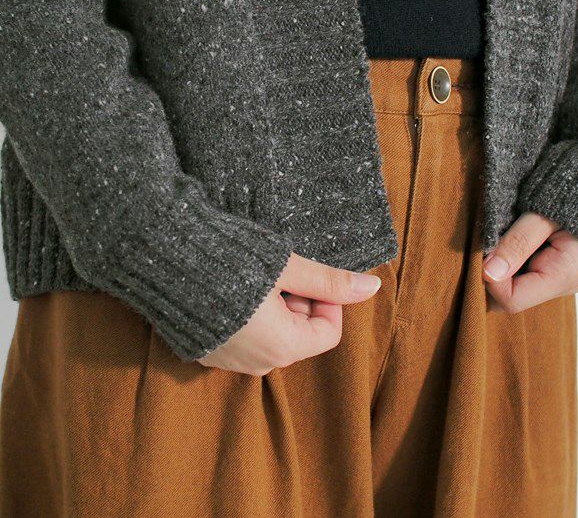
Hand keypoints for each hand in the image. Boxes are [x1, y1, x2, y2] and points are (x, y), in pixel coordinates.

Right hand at [197, 253, 380, 374]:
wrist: (160, 258)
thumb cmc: (230, 260)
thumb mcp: (288, 267)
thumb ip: (329, 281)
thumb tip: (373, 287)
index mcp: (282, 347)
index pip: (328, 333)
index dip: (327, 300)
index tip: (309, 275)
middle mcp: (256, 363)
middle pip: (300, 334)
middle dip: (300, 301)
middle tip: (282, 270)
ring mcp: (227, 360)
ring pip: (272, 335)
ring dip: (275, 306)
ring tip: (256, 275)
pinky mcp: (206, 350)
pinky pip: (243, 337)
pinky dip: (249, 314)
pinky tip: (233, 285)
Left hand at [483, 212, 577, 312]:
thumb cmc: (574, 197)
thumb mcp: (543, 215)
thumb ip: (517, 243)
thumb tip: (488, 273)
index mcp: (563, 276)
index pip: (511, 300)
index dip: (489, 279)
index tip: (483, 251)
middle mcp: (562, 285)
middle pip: (510, 298)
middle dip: (491, 276)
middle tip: (486, 245)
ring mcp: (559, 279)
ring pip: (513, 288)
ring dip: (499, 268)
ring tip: (500, 239)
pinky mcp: (554, 269)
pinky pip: (522, 276)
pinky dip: (509, 261)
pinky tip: (509, 241)